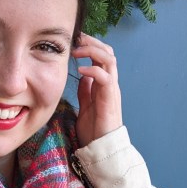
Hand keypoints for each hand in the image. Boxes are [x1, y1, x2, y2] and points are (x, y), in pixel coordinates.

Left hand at [72, 32, 123, 147]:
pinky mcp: (110, 99)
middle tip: (76, 38)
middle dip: (92, 42)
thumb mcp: (85, 106)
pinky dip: (94, 69)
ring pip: (110, 60)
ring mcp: (111, 90)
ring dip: (93, 51)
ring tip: (77, 51)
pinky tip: (80, 69)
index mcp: (104, 84)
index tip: (74, 40)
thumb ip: (85, 91)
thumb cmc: (94, 130)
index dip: (90, 45)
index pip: (102, 56)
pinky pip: (106, 77)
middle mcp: (110, 84)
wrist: (101, 148)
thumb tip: (82, 76)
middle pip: (108, 52)